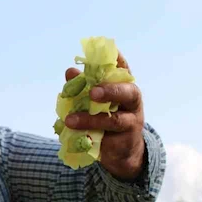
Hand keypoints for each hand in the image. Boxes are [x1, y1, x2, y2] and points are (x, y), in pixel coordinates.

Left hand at [62, 52, 145, 180]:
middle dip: (109, 91)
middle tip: (92, 92)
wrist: (121, 151)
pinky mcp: (122, 142)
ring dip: (90, 119)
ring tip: (69, 120)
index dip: (118, 59)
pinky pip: (106, 140)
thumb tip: (70, 72)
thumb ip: (84, 86)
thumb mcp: (96, 102)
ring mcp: (130, 123)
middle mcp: (132, 103)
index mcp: (125, 87)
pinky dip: (89, 137)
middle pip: (127, 93)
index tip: (110, 50)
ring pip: (113, 120)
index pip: (123, 70)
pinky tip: (75, 136)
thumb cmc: (107, 118)